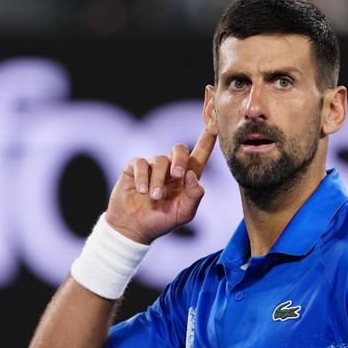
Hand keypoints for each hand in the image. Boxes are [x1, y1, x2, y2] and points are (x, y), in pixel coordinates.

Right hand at [105, 128, 217, 244]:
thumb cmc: (161, 221)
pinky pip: (141, 163)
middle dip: (180, 160)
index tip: (215, 119)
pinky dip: (143, 178)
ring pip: (160, 160)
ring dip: (158, 181)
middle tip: (177, 176)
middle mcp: (171, 168)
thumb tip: (192, 174)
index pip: (201, 153)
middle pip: (180, 149)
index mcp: (187, 177)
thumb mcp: (184, 214)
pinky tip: (141, 191)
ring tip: (155, 198)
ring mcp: (153, 166)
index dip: (209, 136)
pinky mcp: (135, 167)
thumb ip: (194, 196)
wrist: (132, 228)